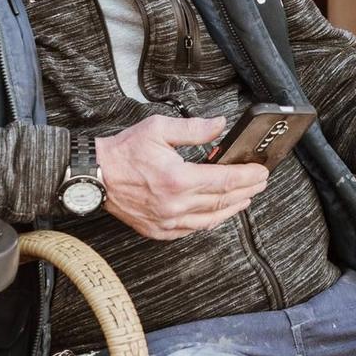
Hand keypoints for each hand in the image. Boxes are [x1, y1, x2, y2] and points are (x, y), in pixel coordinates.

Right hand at [95, 115, 268, 240]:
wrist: (95, 175)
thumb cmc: (123, 152)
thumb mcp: (159, 129)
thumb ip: (193, 129)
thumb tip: (220, 125)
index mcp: (178, 179)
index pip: (225, 180)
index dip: (247, 176)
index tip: (261, 172)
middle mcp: (175, 204)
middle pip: (222, 200)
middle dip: (246, 191)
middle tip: (259, 183)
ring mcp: (167, 221)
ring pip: (210, 219)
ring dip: (231, 209)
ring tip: (245, 199)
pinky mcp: (159, 230)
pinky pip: (192, 229)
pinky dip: (209, 221)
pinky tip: (216, 214)